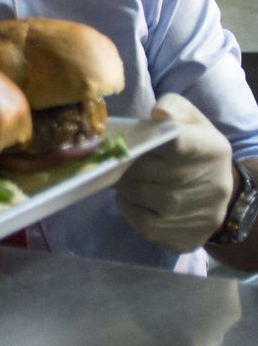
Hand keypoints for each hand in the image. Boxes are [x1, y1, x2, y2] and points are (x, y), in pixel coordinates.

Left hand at [116, 93, 233, 252]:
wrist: (222, 190)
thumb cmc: (196, 148)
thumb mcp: (190, 120)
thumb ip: (172, 107)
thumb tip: (158, 113)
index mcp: (209, 148)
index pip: (175, 141)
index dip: (148, 141)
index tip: (135, 141)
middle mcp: (210, 185)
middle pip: (145, 172)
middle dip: (126, 165)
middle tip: (123, 161)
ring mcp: (198, 215)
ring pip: (139, 196)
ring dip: (125, 186)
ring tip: (129, 179)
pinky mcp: (185, 238)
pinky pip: (141, 223)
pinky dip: (129, 209)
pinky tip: (135, 200)